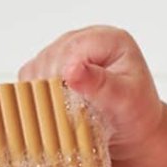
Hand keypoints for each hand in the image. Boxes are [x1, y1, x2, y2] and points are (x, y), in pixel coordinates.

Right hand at [18, 25, 162, 162]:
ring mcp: (67, 51)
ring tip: (66, 113)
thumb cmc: (135, 112)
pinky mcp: (52, 67)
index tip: (68, 101)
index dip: (64, 74)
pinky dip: (36, 95)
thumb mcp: (126, 99)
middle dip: (55, 86)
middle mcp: (85, 38)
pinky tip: (53, 109)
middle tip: (68, 112)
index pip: (73, 48)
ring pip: (38, 67)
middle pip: (52, 56)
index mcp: (109, 39)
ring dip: (44, 92)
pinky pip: (30, 78)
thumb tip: (71, 69)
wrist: (132, 127)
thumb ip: (101, 84)